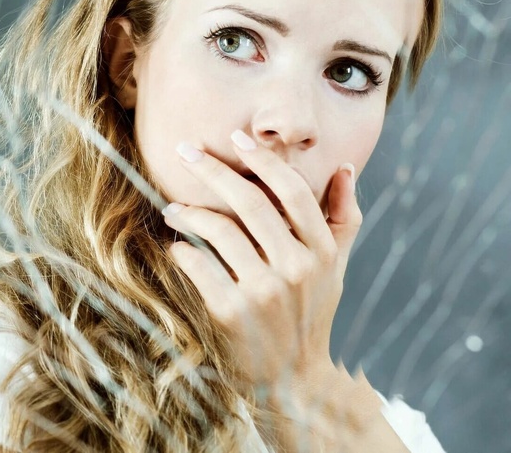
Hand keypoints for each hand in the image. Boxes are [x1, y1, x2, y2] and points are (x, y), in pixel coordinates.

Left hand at [162, 130, 360, 403]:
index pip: (292, 191)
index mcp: (321, 252)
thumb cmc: (311, 313)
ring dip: (188, 212)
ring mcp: (263, 291)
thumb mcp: (334, 268)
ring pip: (218, 230)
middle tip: (185, 151)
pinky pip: (197, 264)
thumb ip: (341, 217)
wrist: (294, 380)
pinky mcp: (231, 311)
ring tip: (173, 208)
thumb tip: (344, 166)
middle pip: (249, 202)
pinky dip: (181, 250)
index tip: (235, 137)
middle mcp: (296, 268)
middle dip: (212, 169)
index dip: (263, 159)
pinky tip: (175, 246)